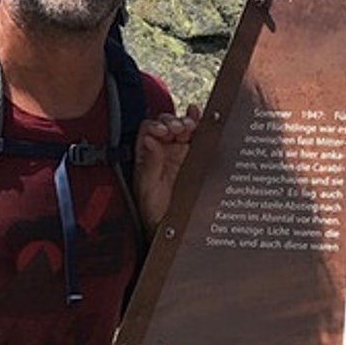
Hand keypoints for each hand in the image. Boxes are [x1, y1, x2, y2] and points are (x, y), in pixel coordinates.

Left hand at [134, 104, 200, 229]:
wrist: (173, 228)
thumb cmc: (155, 213)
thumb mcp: (148, 190)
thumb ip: (149, 165)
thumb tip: (149, 140)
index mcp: (146, 156)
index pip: (149, 130)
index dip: (156, 126)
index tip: (163, 131)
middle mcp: (162, 151)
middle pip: (166, 124)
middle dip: (172, 122)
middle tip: (178, 129)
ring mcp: (180, 153)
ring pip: (182, 128)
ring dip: (186, 122)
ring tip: (189, 126)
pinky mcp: (196, 157)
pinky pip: (197, 137)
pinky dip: (199, 123)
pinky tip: (199, 116)